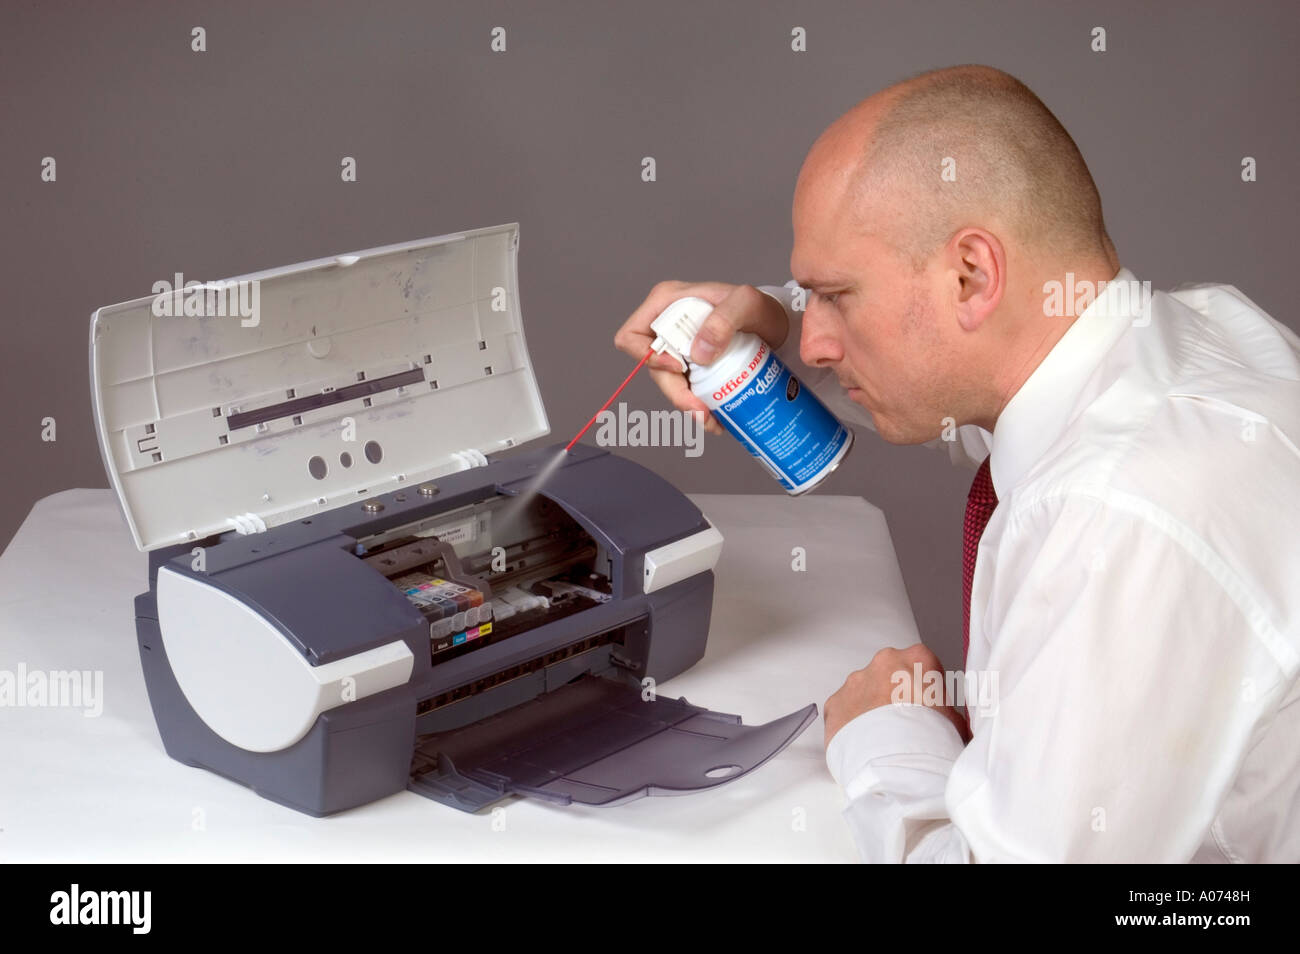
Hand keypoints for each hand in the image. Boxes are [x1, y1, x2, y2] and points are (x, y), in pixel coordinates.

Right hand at [614, 281, 789, 435]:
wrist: (778, 325)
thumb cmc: (759, 305)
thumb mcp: (746, 302)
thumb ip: (724, 320)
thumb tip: (699, 353)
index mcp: (666, 304)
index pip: (633, 335)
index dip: (647, 357)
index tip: (678, 368)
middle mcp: (668, 328)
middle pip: (653, 368)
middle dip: (675, 393)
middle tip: (701, 410)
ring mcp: (680, 350)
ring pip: (670, 385)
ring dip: (688, 406)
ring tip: (712, 419)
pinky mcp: (693, 368)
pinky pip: (687, 392)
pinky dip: (699, 408)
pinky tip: (717, 417)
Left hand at [824, 643, 971, 748]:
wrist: (895, 762)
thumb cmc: (929, 739)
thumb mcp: (956, 722)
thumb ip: (948, 713)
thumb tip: (951, 723)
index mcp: (917, 659)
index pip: (923, 666)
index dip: (927, 690)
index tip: (927, 708)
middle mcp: (883, 662)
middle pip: (890, 675)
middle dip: (896, 695)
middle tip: (905, 724)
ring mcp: (855, 682)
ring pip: (864, 692)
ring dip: (872, 709)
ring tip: (884, 737)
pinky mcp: (835, 703)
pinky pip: (844, 711)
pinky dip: (852, 724)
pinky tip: (865, 742)